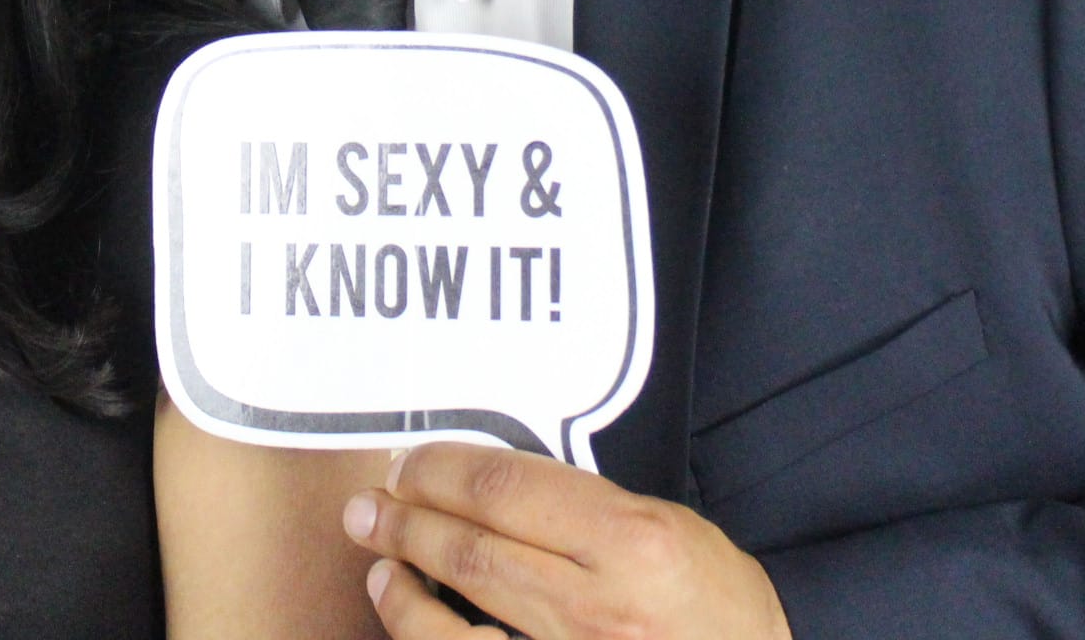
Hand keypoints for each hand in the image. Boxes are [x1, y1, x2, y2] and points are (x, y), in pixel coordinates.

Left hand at [341, 443, 788, 639]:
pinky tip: (398, 601)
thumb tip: (495, 483)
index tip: (411, 461)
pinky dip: (416, 629)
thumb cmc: (715, 606)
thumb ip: (588, 506)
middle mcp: (594, 604)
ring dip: (400, 570)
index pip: (507, 487)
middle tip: (369, 499)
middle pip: (471, 545)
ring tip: (374, 543)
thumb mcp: (670, 530)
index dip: (443, 468)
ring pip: (453, 614)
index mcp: (630, 542)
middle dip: (406, 515)